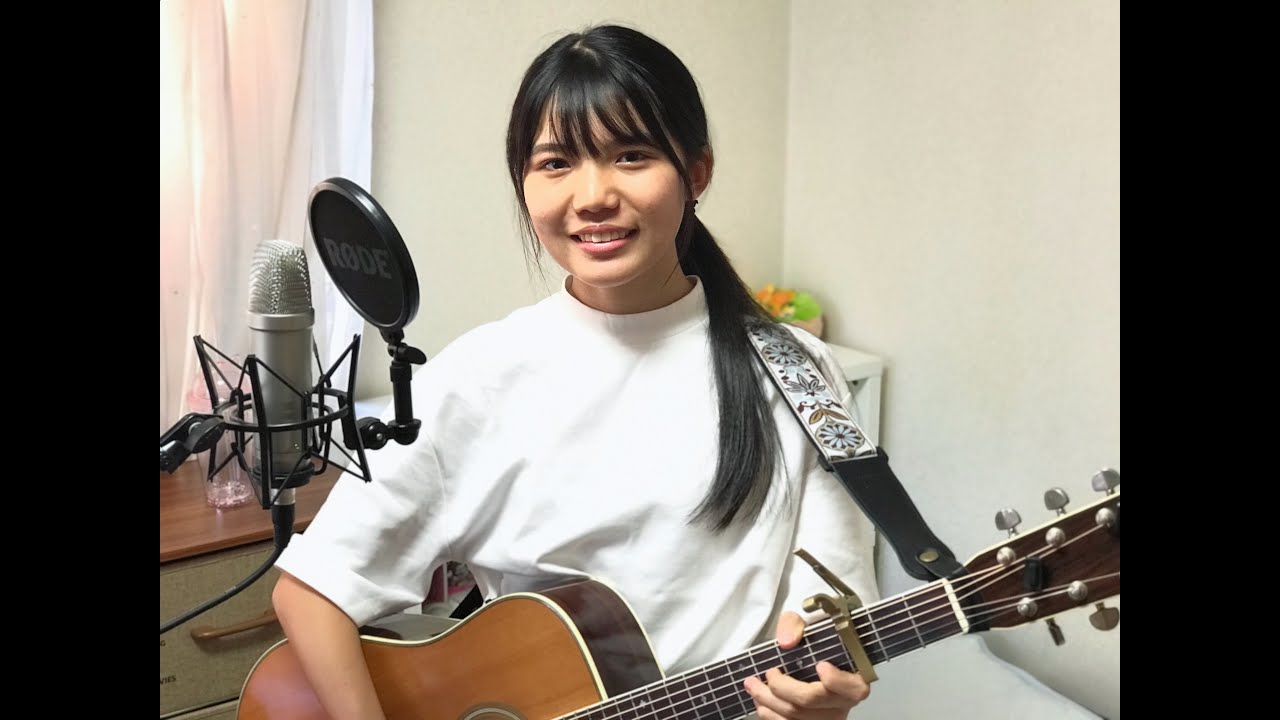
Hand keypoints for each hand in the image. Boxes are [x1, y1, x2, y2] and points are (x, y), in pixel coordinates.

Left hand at [744, 611, 870, 719]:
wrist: (808, 658)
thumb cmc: (811, 644)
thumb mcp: (804, 625)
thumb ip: (795, 625)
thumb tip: (786, 641)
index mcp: (852, 677)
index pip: (852, 688)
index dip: (835, 680)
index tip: (820, 665)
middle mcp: (842, 703)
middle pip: (811, 701)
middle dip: (781, 687)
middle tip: (768, 673)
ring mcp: (827, 717)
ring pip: (796, 717)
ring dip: (768, 702)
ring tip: (753, 685)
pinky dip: (770, 715)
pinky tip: (761, 702)